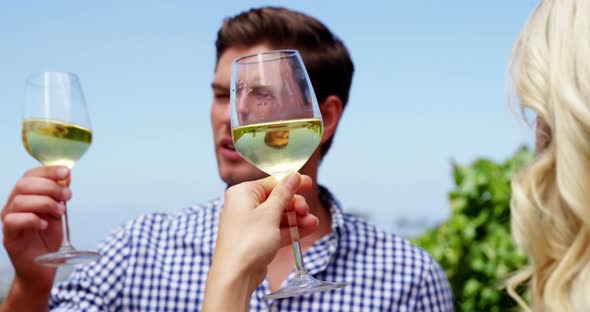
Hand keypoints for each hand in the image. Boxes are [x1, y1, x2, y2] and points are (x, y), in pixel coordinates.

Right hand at [1, 166, 69, 292]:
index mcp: (25, 197)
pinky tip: (45, 224)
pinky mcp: (9, 237)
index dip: (48, 170)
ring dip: (45, 203)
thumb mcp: (58, 212)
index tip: (66, 172)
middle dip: (50, 187)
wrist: (44, 268)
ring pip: (20, 201)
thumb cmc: (49, 239)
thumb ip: (60, 195)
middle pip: (24, 184)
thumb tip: (66, 176)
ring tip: (60, 212)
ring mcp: (9, 221)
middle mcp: (13, 206)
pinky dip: (33, 219)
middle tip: (67, 197)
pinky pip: (14, 220)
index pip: (30, 175)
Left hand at [210, 173, 317, 291]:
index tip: (309, 183)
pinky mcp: (256, 240)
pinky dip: (291, 229)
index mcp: (243, 193)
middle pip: (276, 199)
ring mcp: (250, 224)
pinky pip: (276, 230)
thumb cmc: (248, 242)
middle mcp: (244, 206)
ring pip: (278, 216)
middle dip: (295, 205)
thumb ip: (284, 193)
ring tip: (312, 222)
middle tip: (306, 210)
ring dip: (297, 218)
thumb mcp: (270, 213)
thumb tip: (293, 176)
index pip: (272, 183)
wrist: (235, 276)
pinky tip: (308, 228)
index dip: (292, 183)